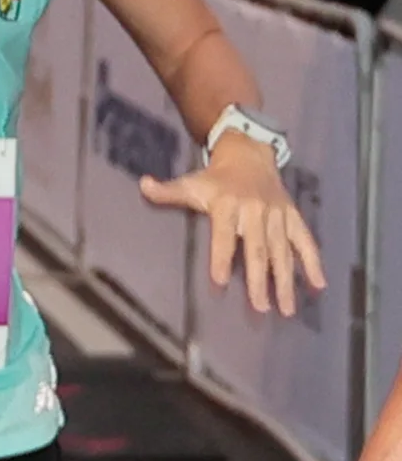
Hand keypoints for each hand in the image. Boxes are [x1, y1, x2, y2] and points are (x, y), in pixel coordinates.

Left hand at [139, 134, 325, 315]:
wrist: (250, 152)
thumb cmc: (215, 177)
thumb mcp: (191, 182)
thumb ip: (167, 191)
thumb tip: (143, 186)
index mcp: (227, 204)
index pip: (223, 234)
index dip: (221, 257)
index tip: (220, 282)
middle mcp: (255, 210)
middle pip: (257, 248)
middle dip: (259, 279)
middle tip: (259, 307)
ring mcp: (276, 214)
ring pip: (282, 251)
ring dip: (285, 280)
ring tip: (285, 308)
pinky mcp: (292, 216)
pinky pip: (305, 241)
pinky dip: (313, 262)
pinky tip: (318, 285)